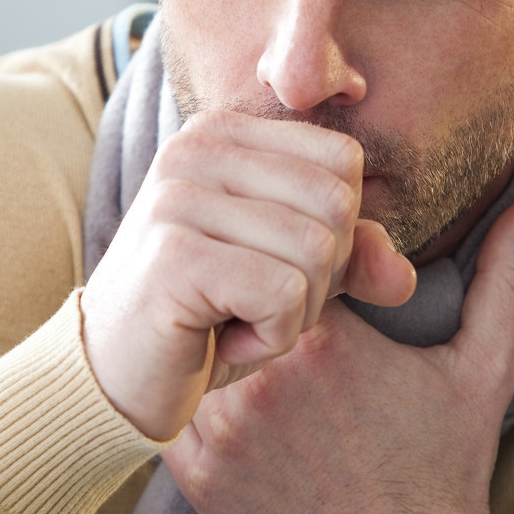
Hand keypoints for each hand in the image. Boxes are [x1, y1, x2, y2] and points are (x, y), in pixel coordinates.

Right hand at [81, 109, 416, 440]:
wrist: (110, 381)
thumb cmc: (203, 321)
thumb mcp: (291, 279)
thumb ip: (353, 259)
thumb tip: (403, 277)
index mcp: (225, 132)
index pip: (343, 161)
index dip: (336, 233)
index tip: (270, 268)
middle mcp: (197, 147)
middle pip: (337, 204)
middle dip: (318, 278)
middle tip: (252, 305)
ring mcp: (179, 196)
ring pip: (317, 252)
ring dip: (291, 315)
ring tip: (231, 322)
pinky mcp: (175, 255)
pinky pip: (284, 296)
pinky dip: (267, 339)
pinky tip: (216, 341)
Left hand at [163, 195, 513, 513]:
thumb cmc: (448, 467)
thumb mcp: (485, 366)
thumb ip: (506, 275)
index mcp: (329, 338)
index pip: (285, 256)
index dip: (301, 265)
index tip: (325, 291)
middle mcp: (264, 377)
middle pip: (234, 296)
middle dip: (256, 301)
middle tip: (282, 322)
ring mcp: (223, 428)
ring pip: (196, 347)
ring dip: (219, 345)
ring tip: (253, 360)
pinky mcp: (197, 475)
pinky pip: (172, 407)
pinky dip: (194, 398)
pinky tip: (237, 410)